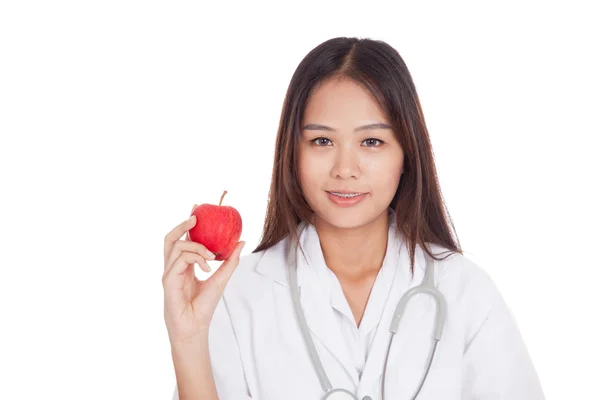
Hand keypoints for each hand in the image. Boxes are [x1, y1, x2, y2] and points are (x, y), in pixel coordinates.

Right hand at [162, 204, 244, 345]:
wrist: (195, 327)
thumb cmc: (204, 306)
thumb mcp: (221, 278)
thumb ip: (230, 261)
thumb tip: (241, 241)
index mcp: (183, 265)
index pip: (182, 239)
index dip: (187, 222)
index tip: (197, 207)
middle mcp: (173, 266)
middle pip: (170, 238)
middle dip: (182, 224)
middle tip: (196, 216)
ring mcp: (168, 273)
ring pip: (175, 245)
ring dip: (196, 245)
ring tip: (212, 254)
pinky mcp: (168, 280)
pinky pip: (180, 259)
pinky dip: (196, 258)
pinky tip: (208, 266)